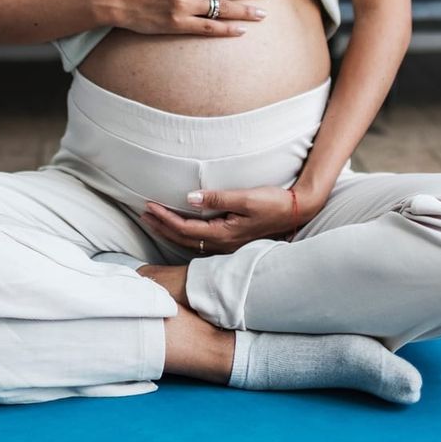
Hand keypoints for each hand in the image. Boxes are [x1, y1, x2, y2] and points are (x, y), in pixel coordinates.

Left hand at [139, 185, 319, 253]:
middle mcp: (222, 243)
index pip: (184, 229)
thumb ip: (217, 198)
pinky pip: (200, 240)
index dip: (164, 218)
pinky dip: (184, 233)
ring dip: (170, 231)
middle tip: (143, 214)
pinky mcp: (232, 240)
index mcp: (223, 234)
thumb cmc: (273, 202)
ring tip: (154, 220)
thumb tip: (189, 198)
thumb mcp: (245, 197)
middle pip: (183, 238)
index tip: (148, 205)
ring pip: (190, 241)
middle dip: (161, 227)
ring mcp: (227, 244)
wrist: (297, 212)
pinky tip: (180, 227)